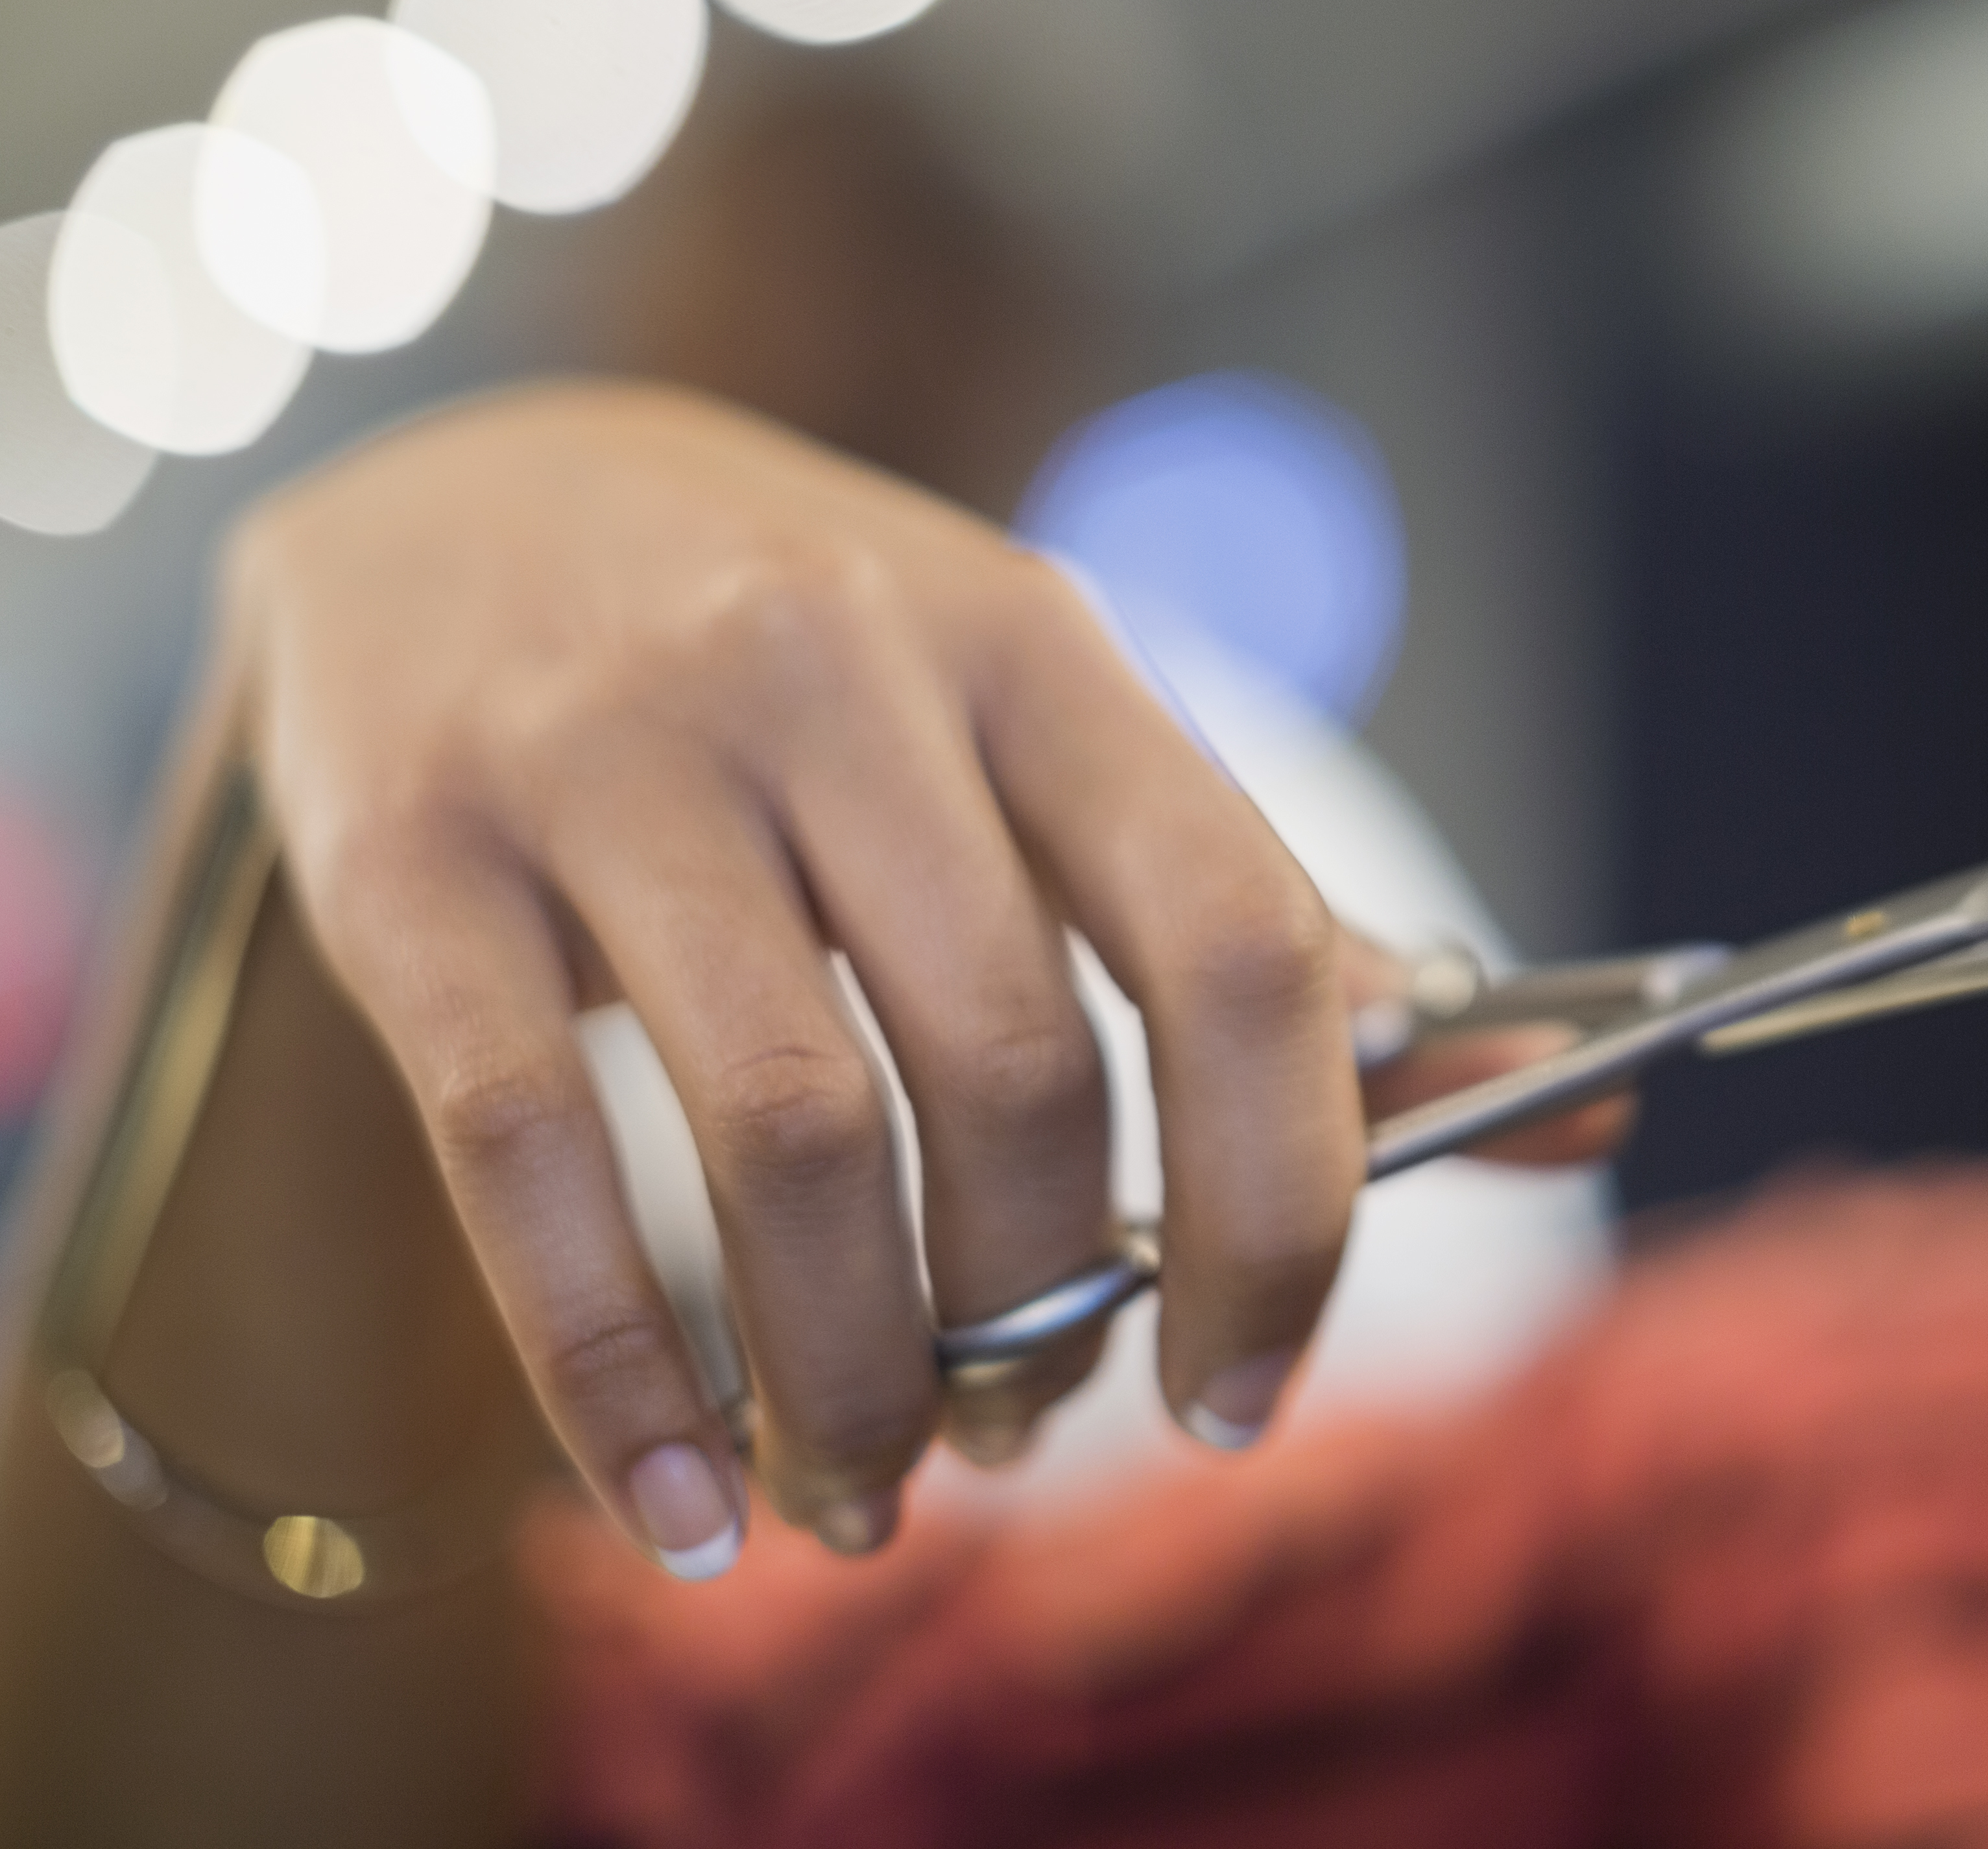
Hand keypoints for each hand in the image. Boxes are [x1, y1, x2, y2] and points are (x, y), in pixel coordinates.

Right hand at [219, 382, 1566, 1570]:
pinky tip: (680, 1505)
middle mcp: (839, 672)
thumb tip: (1579, 1104)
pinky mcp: (409, 847)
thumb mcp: (1059, 734)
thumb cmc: (825, 662)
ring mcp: (610, 752)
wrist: (467, 482)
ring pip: (792, 1133)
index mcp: (1046, 650)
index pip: (1241, 942)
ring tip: (870, 1487)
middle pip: (1019, 1070)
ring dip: (858, 1376)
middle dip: (1048, 1316)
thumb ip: (1281, 930)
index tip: (1255, 1390)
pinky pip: (525, 1159)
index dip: (1290, 1200)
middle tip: (1029, 1429)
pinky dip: (617, 1379)